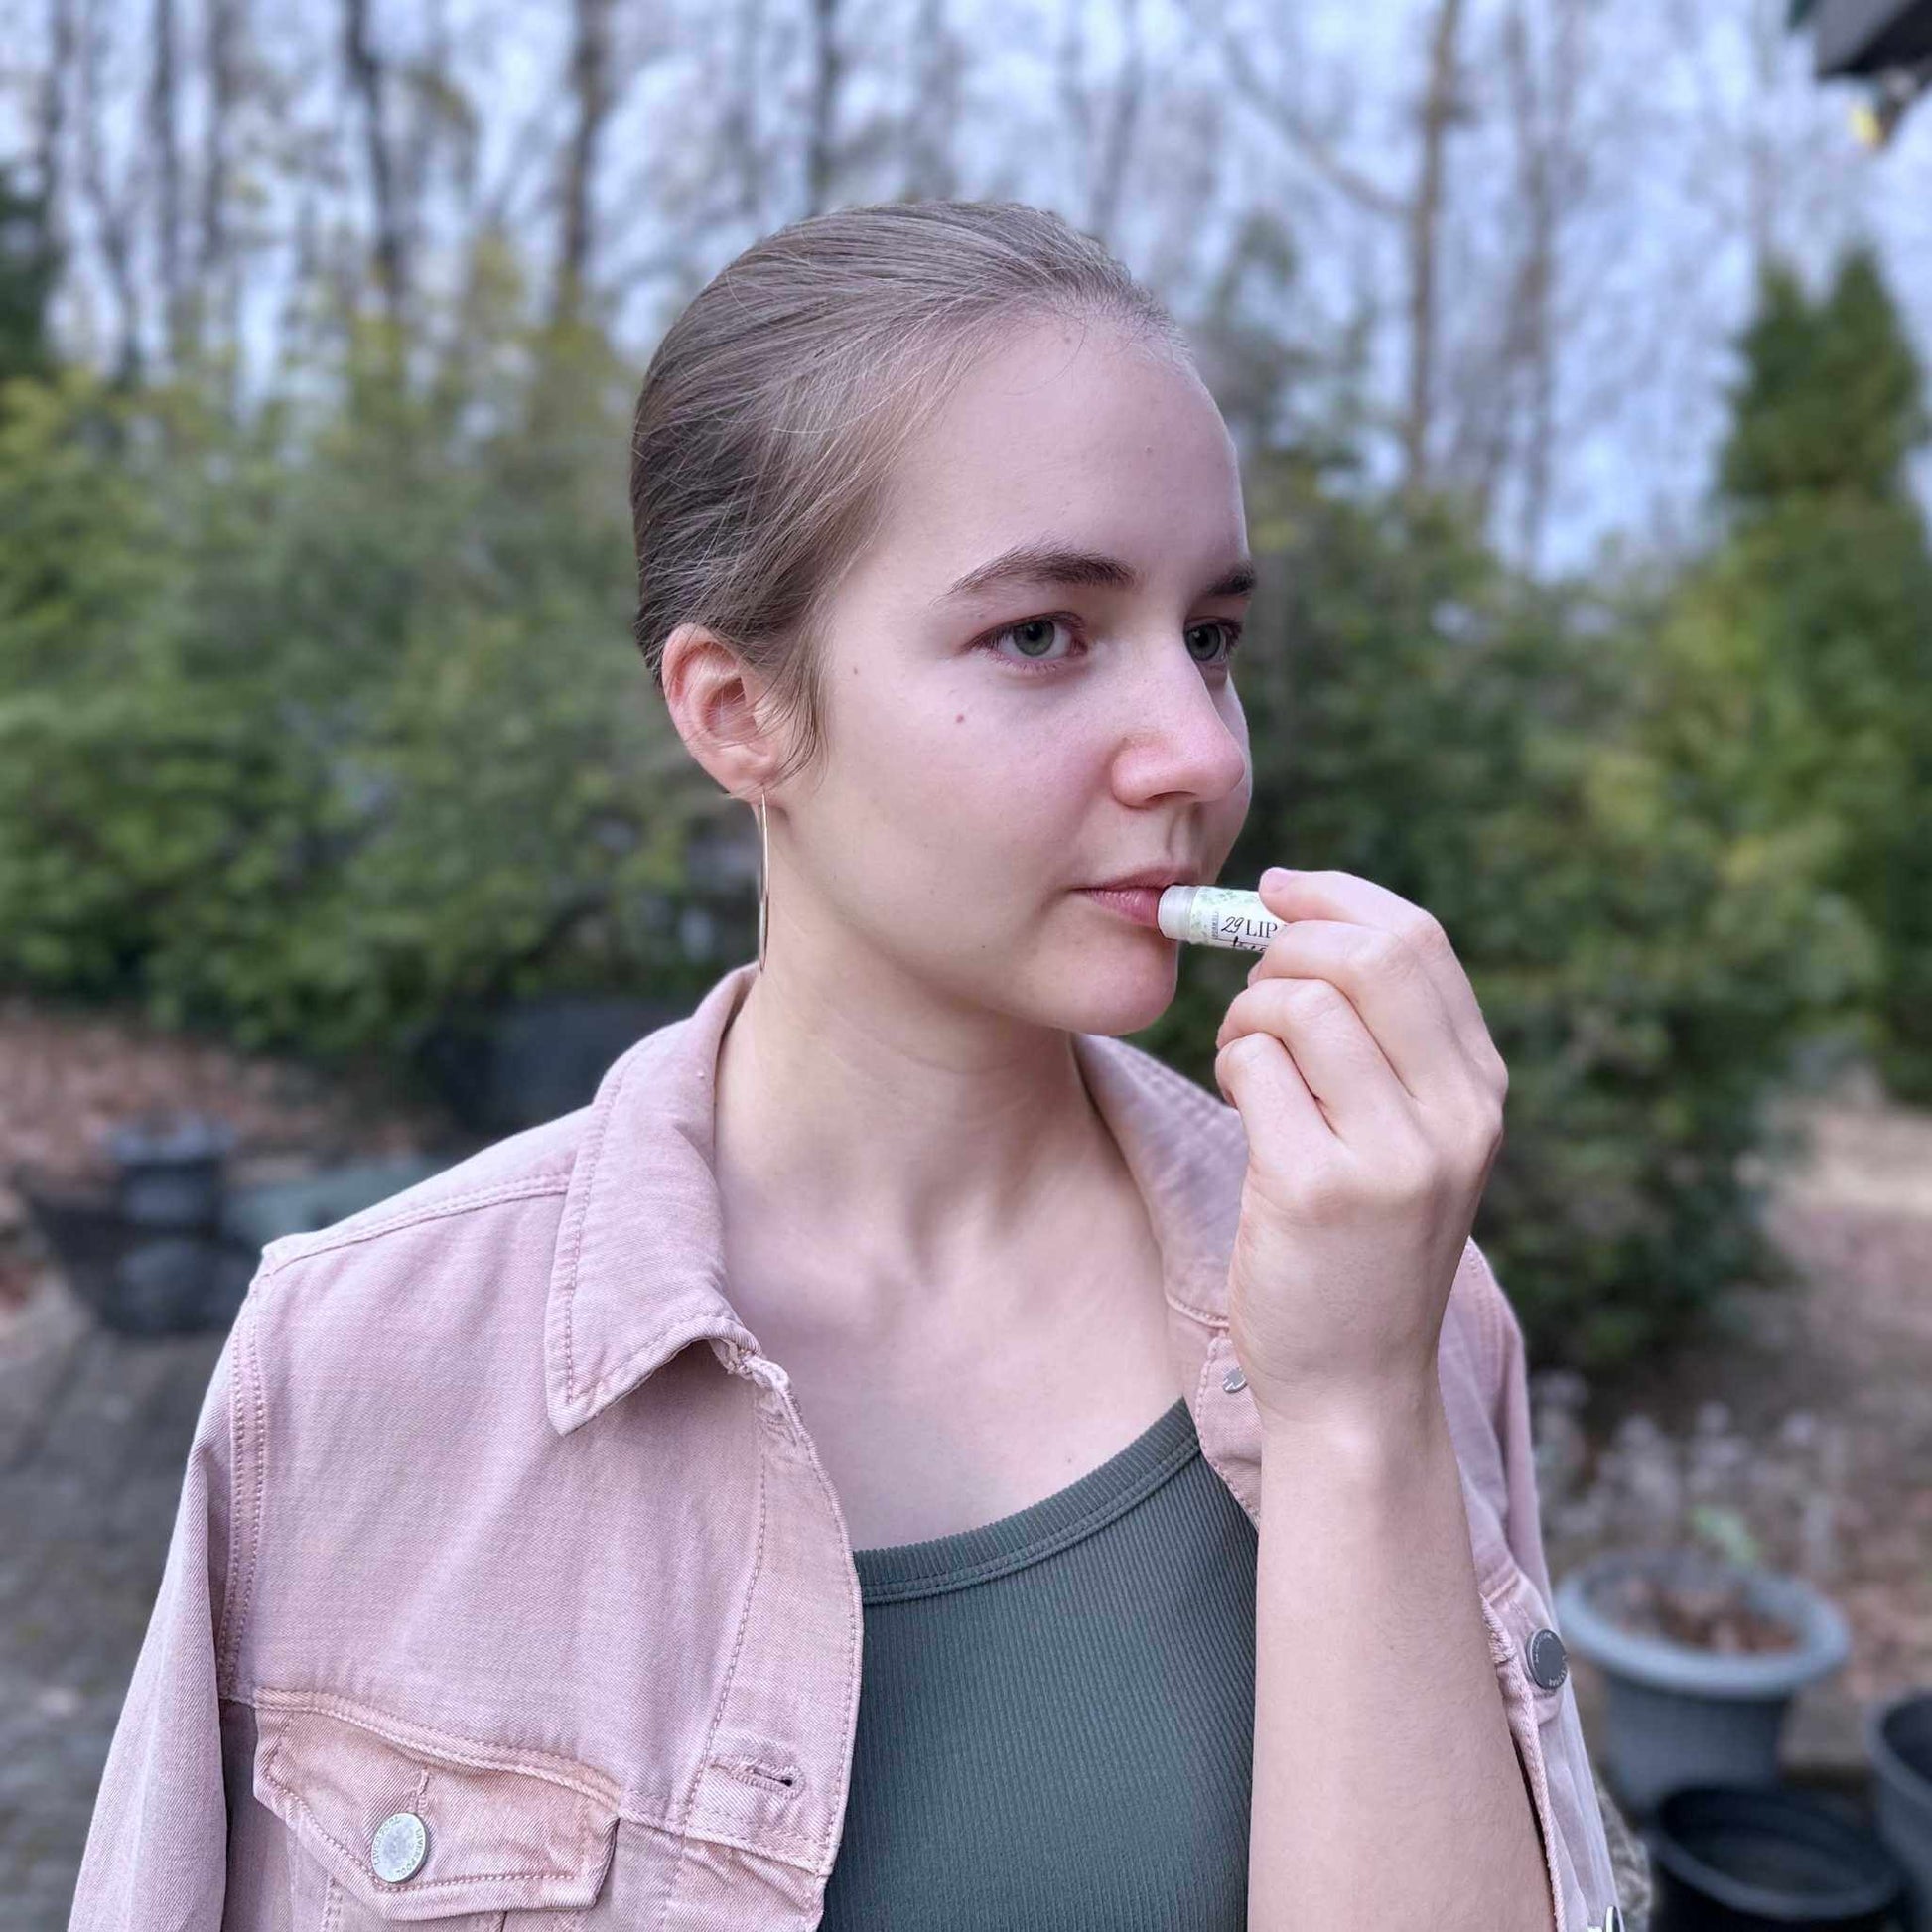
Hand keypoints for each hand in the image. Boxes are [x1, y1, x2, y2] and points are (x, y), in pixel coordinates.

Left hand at [1211, 868, 1508, 1433]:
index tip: (1277, 889)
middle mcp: (1457, 1117)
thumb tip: (1304, 920)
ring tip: (1243, 1060)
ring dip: (1246, 1015)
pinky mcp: (1320, 1190)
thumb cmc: (1358, 1248)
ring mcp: (1395, 1156)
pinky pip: (1255, 1066)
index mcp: (1479, 1090)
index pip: (1418, 941)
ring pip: (1301, 1004)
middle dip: (1285, 946)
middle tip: (1251, 987)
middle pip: (1367, 954)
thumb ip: (1386, 1044)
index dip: (1337, 896)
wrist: (1353, 1385)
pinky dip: (1230, 1064)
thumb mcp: (1407, 1140)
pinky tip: (1238, 1103)